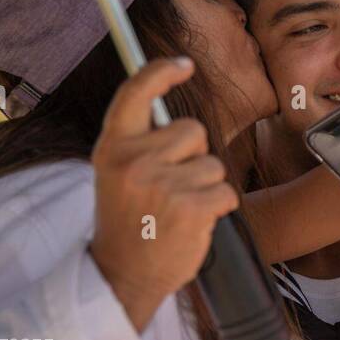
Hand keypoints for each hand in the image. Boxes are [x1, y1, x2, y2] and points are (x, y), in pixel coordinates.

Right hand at [89, 58, 238, 330]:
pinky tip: (192, 223)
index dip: (160, 72)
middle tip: (169, 187)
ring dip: (205, 186)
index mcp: (113, 147)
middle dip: (194, 154)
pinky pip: (226, 192)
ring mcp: (162, 184)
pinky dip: (218, 208)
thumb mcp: (118, 174)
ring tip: (176, 209)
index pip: (135, 94)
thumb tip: (171, 101)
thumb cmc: (129, 220)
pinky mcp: (190, 208)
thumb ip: (141, 142)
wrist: (124, 275)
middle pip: (194, 130)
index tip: (184, 64)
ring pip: (214, 165)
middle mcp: (134, 160)